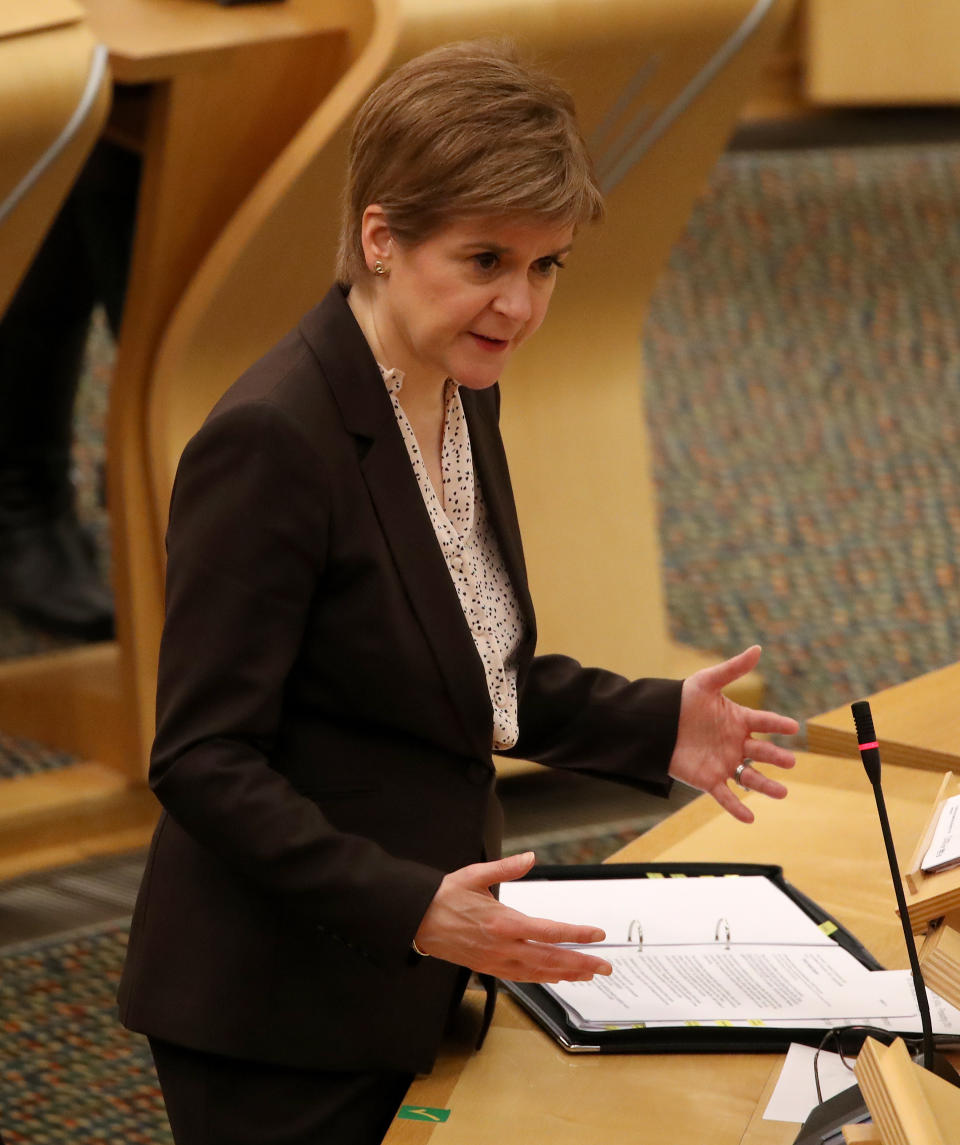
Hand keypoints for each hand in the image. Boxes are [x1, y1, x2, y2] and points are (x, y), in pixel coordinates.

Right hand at [413, 851, 612, 982]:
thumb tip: (529, 857)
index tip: (596, 935)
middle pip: (550, 958)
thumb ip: (506, 867)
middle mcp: (502, 946)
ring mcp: (495, 961)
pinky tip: (555, 976)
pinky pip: (521, 977)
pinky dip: (543, 978)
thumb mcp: (475, 875)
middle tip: (605, 965)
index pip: (548, 932)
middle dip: (581, 962)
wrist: (416, 920)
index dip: (576, 935)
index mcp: (502, 922)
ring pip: (539, 973)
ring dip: (566, 974)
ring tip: (588, 974)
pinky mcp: (488, 968)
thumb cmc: (444, 896)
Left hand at [667, 645, 797, 823]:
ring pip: (750, 777)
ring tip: (782, 793)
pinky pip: (725, 796)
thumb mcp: (707, 682)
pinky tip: (750, 818)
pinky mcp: (709, 779)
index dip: (777, 724)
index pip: (764, 722)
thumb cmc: (683, 699)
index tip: (792, 727)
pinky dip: (736, 807)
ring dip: (766, 786)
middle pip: (762, 752)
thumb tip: (758, 648)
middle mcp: (736, 743)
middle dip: (776, 758)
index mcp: (739, 720)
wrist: (655, 723)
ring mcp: (725, 763)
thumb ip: (733, 669)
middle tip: (789, 762)